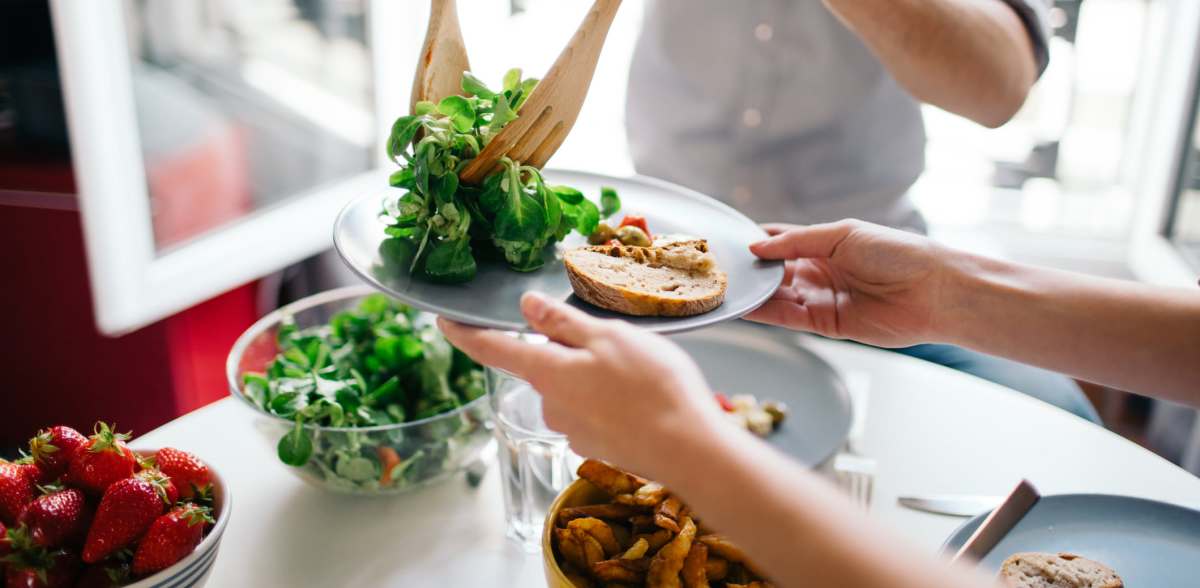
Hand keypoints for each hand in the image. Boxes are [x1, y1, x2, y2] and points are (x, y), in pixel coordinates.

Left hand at [438, 292, 728, 478]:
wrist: (689, 450)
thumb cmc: (652, 387)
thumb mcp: (608, 337)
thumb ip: (562, 323)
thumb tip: (525, 305)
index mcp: (547, 373)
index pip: (492, 349)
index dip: (464, 333)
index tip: (442, 320)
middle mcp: (551, 405)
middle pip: (544, 366)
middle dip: (567, 350)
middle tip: (611, 338)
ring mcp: (574, 430)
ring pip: (573, 388)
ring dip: (594, 375)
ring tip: (640, 368)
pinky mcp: (598, 445)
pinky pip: (595, 410)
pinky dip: (612, 399)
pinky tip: (643, 396)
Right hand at [746, 220, 950, 347]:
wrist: (933, 292)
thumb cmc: (897, 253)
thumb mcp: (843, 235)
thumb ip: (797, 242)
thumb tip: (757, 247)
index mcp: (825, 244)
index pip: (781, 241)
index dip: (756, 242)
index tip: (728, 243)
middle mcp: (820, 271)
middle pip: (775, 271)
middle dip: (750, 271)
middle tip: (719, 269)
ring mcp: (822, 298)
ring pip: (778, 296)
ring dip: (754, 294)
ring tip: (726, 289)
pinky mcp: (827, 324)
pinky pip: (789, 318)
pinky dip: (767, 313)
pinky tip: (746, 307)